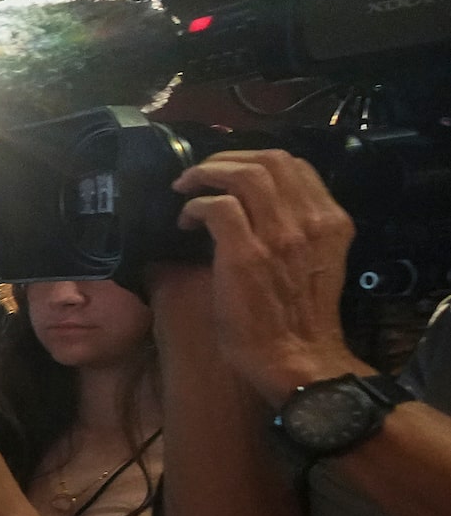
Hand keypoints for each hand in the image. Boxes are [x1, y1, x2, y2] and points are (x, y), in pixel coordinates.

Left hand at [169, 150, 363, 404]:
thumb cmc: (298, 318)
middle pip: (269, 159)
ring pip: (242, 175)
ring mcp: (279, 235)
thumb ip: (299, 231)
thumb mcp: (316, 261)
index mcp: (330, 220)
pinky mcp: (246, 254)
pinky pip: (216, 206)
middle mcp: (309, 221)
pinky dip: (195, 205)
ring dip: (205, 174)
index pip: (296, 165)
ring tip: (186, 189)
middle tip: (199, 174)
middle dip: (227, 158)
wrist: (297, 357)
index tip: (230, 171)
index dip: (256, 159)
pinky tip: (185, 222)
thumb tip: (260, 209)